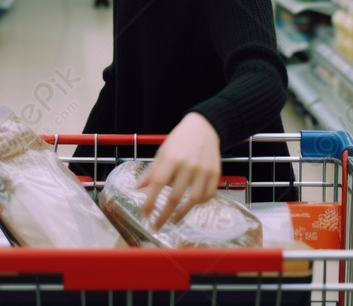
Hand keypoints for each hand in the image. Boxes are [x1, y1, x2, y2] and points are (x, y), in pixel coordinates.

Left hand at [138, 113, 220, 229]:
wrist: (205, 127)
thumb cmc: (180, 140)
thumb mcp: (163, 151)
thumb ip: (152, 171)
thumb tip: (137, 189)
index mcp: (172, 158)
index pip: (158, 183)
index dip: (150, 200)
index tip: (145, 214)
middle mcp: (188, 165)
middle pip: (175, 196)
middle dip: (164, 215)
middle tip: (156, 225)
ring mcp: (204, 170)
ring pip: (193, 200)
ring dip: (182, 213)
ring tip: (173, 220)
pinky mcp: (215, 173)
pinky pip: (208, 195)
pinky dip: (199, 204)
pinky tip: (191, 206)